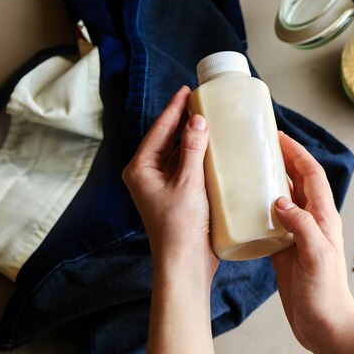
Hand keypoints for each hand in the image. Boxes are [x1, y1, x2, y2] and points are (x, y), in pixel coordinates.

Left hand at [122, 86, 217, 278]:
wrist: (185, 263)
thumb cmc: (180, 226)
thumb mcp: (187, 182)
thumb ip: (191, 149)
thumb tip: (197, 120)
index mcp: (140, 169)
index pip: (158, 130)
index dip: (174, 109)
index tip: (187, 91)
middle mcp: (148, 175)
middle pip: (167, 140)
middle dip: (183, 121)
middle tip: (200, 101)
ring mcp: (163, 186)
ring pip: (177, 154)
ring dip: (192, 138)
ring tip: (209, 120)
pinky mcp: (178, 195)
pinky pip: (187, 168)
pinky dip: (198, 156)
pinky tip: (213, 148)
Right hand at [272, 132, 353, 352]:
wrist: (324, 324)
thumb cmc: (327, 293)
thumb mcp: (316, 256)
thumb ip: (302, 226)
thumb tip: (280, 200)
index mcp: (323, 217)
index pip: (312, 175)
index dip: (298, 153)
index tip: (279, 137)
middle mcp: (312, 221)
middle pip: (299, 181)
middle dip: (284, 159)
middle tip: (262, 145)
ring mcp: (298, 234)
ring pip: (285, 198)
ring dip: (272, 180)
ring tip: (251, 168)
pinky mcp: (285, 249)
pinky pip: (273, 220)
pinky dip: (261, 207)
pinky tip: (245, 206)